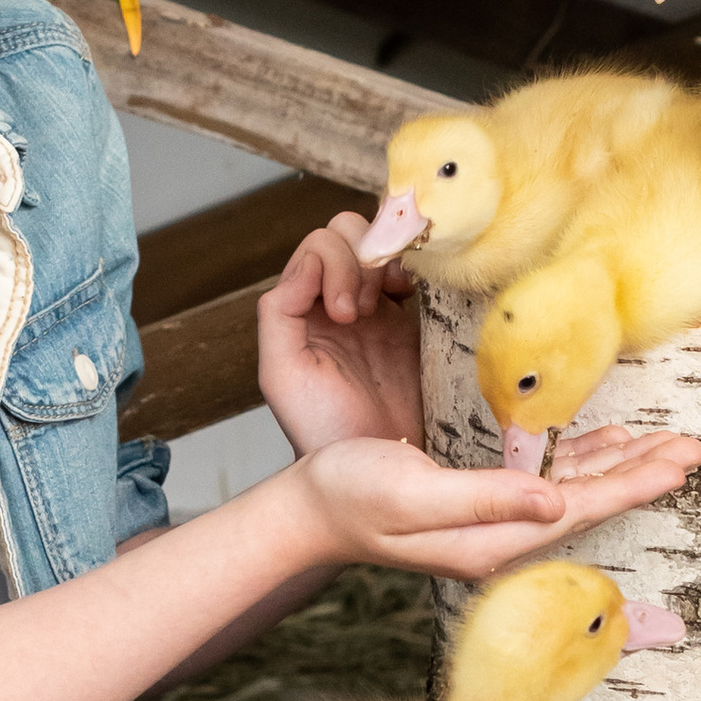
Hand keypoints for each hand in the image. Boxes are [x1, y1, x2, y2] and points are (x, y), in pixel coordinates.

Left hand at [256, 218, 422, 456]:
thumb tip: (309, 261)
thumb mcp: (281, 373)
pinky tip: (412, 299)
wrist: (377, 466)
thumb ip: (279, 310)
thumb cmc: (323, 430)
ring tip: (388, 306)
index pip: (319, 246)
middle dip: (359, 262)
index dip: (334, 266)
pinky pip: (421, 271)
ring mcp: (382, 308)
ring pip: (385, 243)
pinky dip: (418, 268)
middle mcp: (340, 300)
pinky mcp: (418, 321)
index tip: (343, 317)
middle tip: (362, 313)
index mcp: (304, 308)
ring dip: (386, 263)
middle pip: (351, 234)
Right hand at [280, 429, 700, 584]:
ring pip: (575, 491)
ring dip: (623, 467)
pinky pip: (549, 482)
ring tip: (669, 448)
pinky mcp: (480, 503)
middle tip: (696, 449)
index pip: (581, 508)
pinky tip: (606, 446)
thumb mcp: (415, 495)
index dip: (633, 483)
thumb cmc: (351, 497)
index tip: (679, 462)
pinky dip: (583, 461)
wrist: (308, 510)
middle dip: (644, 474)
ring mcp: (492, 523)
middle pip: (590, 501)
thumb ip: (486, 499)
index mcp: (494, 538)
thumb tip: (556, 501)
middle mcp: (502, 535)